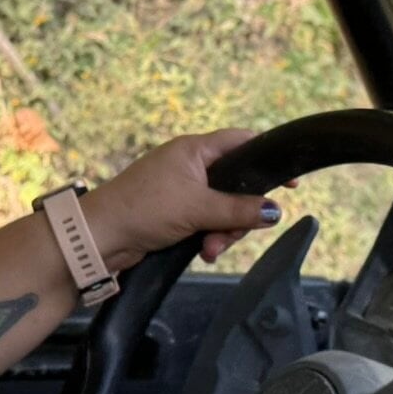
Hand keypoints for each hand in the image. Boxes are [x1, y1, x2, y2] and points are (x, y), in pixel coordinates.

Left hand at [80, 128, 284, 272]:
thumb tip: (275, 211)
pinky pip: (206, 221)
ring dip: (223, 231)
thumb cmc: (145, 208)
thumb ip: (240, 209)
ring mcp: (182, 189)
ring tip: (210, 248)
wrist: (101, 236)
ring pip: (222, 208)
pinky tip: (203, 251)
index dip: (267, 158)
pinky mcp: (175, 212)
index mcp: (195, 149)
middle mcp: (190, 165)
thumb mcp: (198, 207)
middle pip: (236, 184)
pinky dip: (209, 236)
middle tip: (232, 233)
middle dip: (238, 213)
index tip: (291, 181)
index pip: (241, 142)